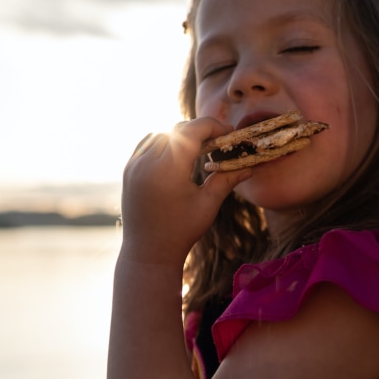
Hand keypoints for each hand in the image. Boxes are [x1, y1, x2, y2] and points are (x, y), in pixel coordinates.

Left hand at [119, 118, 252, 264]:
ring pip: (161, 133)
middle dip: (200, 130)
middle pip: (177, 129)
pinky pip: (146, 144)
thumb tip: (250, 166)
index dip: (213, 126)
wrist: (148, 252)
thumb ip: (227, 180)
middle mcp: (147, 162)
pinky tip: (178, 155)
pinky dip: (164, 142)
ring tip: (200, 149)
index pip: (191, 130)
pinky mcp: (128, 171)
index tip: (229, 134)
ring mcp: (134, 165)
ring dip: (182, 135)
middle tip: (219, 142)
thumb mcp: (208, 204)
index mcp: (168, 170)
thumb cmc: (181, 231)